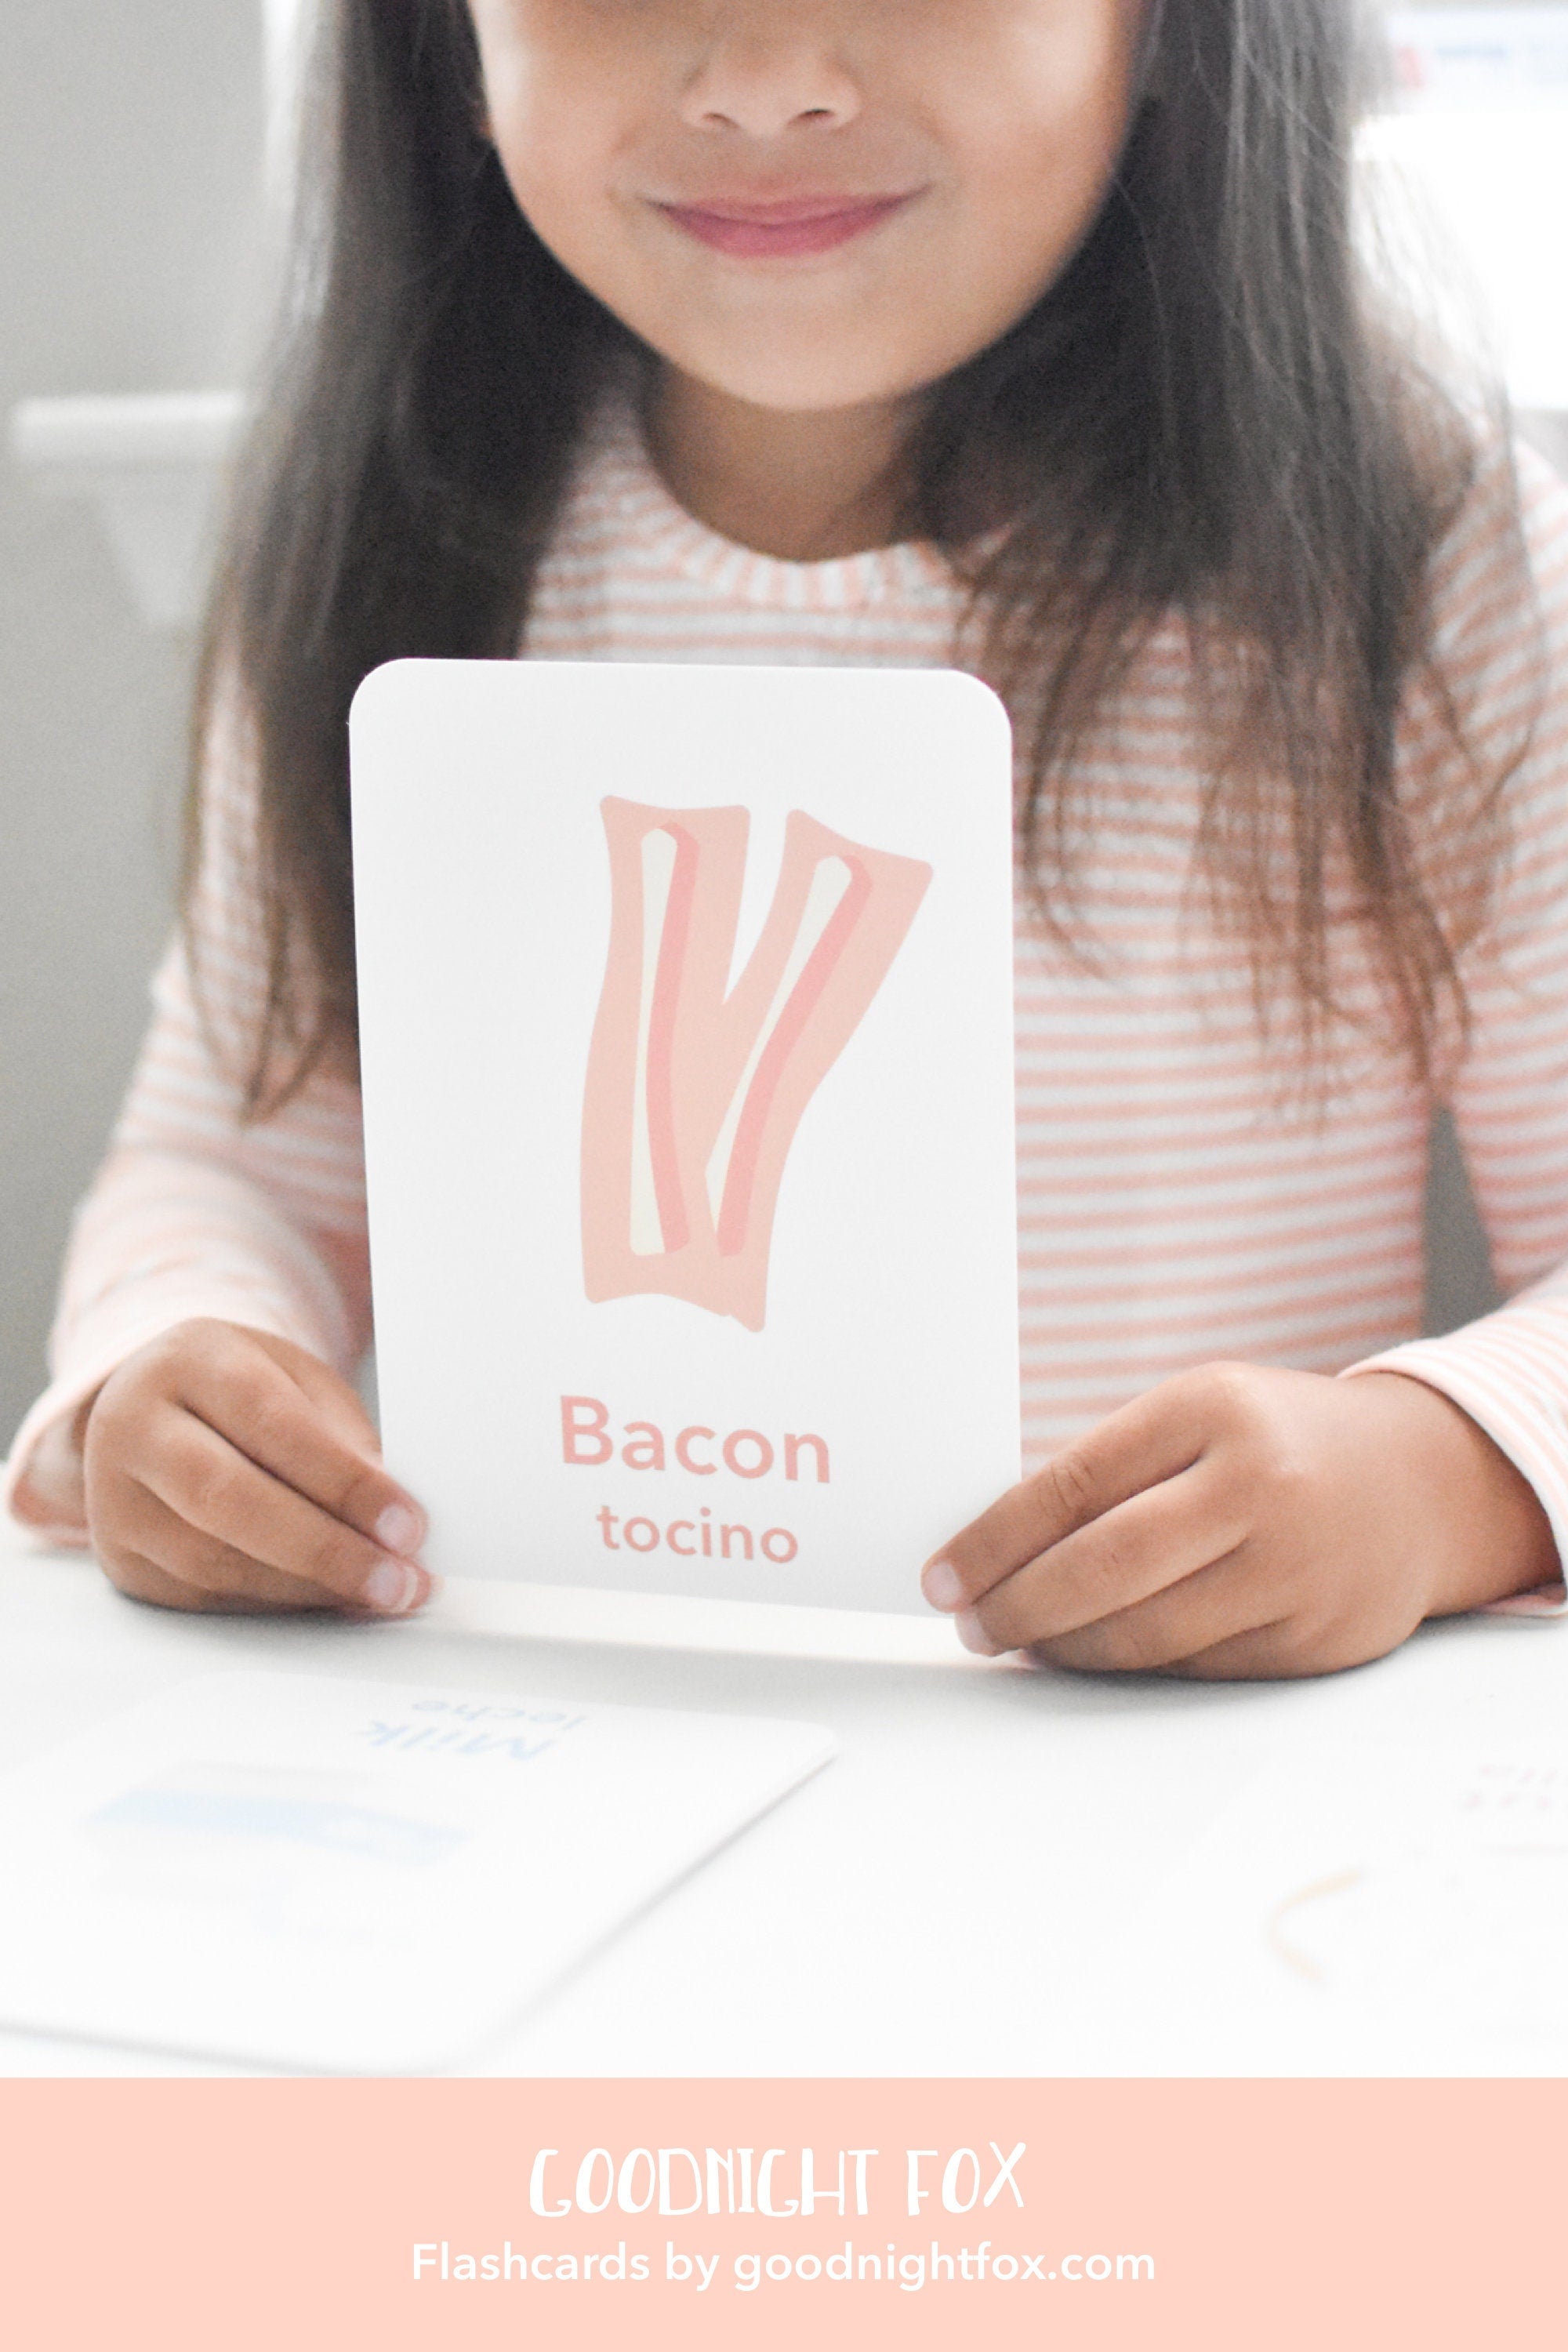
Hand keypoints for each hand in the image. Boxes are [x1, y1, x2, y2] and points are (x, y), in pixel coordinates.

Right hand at [79, 1320, 436, 1616]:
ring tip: (379, 1594)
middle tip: (400, 1582)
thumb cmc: (243, 1388)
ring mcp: (114, 1498)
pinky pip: (202, 1594)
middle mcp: (135, 1426)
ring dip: (307, 1587)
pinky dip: (275, 1602)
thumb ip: (341, 1440)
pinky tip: (327, 1598)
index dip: (343, 1481)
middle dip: (325, 1549)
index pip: (270, 1423)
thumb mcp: (298, 1381)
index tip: (408, 1525)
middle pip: (227, 1498)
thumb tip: (393, 1521)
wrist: (155, 1402)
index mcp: (189, 1361)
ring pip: (211, 1559)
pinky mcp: (120, 1557)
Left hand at [921, 1363, 1558, 1679]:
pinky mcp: (1316, 1637)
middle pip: (1103, 1567)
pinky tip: (1098, 1654)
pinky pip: (1196, 1667)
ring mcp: (1294, 1567)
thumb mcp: (1200, 1415)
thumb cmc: (1276, 1443)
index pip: (1072, 1484)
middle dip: (1018, 1606)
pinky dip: (1134, 1667)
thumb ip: (1114, 1468)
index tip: (942, 1578)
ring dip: (1067, 1647)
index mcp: (1211, 1410)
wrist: (1422, 1483)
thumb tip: (994, 1549)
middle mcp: (1258, 1486)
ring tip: (1025, 1641)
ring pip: (1146, 1633)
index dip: (992, 1541)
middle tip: (972, 1625)